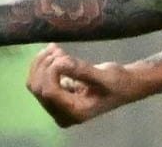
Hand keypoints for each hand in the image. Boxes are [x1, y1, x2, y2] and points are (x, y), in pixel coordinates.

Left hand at [27, 43, 142, 126]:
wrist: (126, 86)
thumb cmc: (119, 82)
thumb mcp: (105, 75)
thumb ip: (82, 70)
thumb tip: (60, 62)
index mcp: (75, 112)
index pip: (50, 92)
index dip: (51, 71)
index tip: (62, 54)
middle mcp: (63, 114)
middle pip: (39, 89)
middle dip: (44, 66)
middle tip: (57, 48)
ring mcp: (58, 107)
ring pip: (35, 85)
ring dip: (41, 64)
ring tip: (55, 47)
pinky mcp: (57, 97)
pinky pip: (40, 82)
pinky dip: (43, 65)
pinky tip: (54, 52)